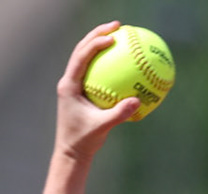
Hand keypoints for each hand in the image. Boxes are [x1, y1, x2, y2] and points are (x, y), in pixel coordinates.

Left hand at [55, 22, 141, 163]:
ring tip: (119, 34)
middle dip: (98, 34)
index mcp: (69, 86)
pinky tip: (123, 60)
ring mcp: (74, 85)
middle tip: (118, 26)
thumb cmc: (83, 141)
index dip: (95, 43)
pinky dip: (107, 63)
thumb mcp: (102, 128)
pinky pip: (95, 71)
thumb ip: (119, 114)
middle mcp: (69, 81)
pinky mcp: (81, 91)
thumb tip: (138, 101)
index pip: (81, 57)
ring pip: (86, 57)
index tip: (113, 38)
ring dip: (100, 43)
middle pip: (82, 49)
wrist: (71, 153)